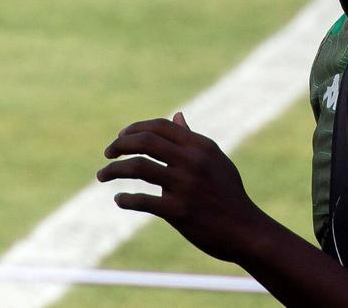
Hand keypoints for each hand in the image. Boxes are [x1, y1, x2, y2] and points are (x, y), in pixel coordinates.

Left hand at [96, 113, 265, 262]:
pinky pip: (142, 200)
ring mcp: (184, 185)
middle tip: (107, 153)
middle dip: (119, 145)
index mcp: (200, 146)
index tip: (120, 137)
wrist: (245, 230)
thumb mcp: (215, 160)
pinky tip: (120, 199)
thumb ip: (192, 139)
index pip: (160, 126)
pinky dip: (125, 199)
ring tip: (102, 175)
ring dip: (114, 170)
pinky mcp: (178, 211)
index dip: (135, 128)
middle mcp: (191, 161)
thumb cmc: (229, 194)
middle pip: (145, 141)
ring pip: (138, 167)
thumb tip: (176, 116)